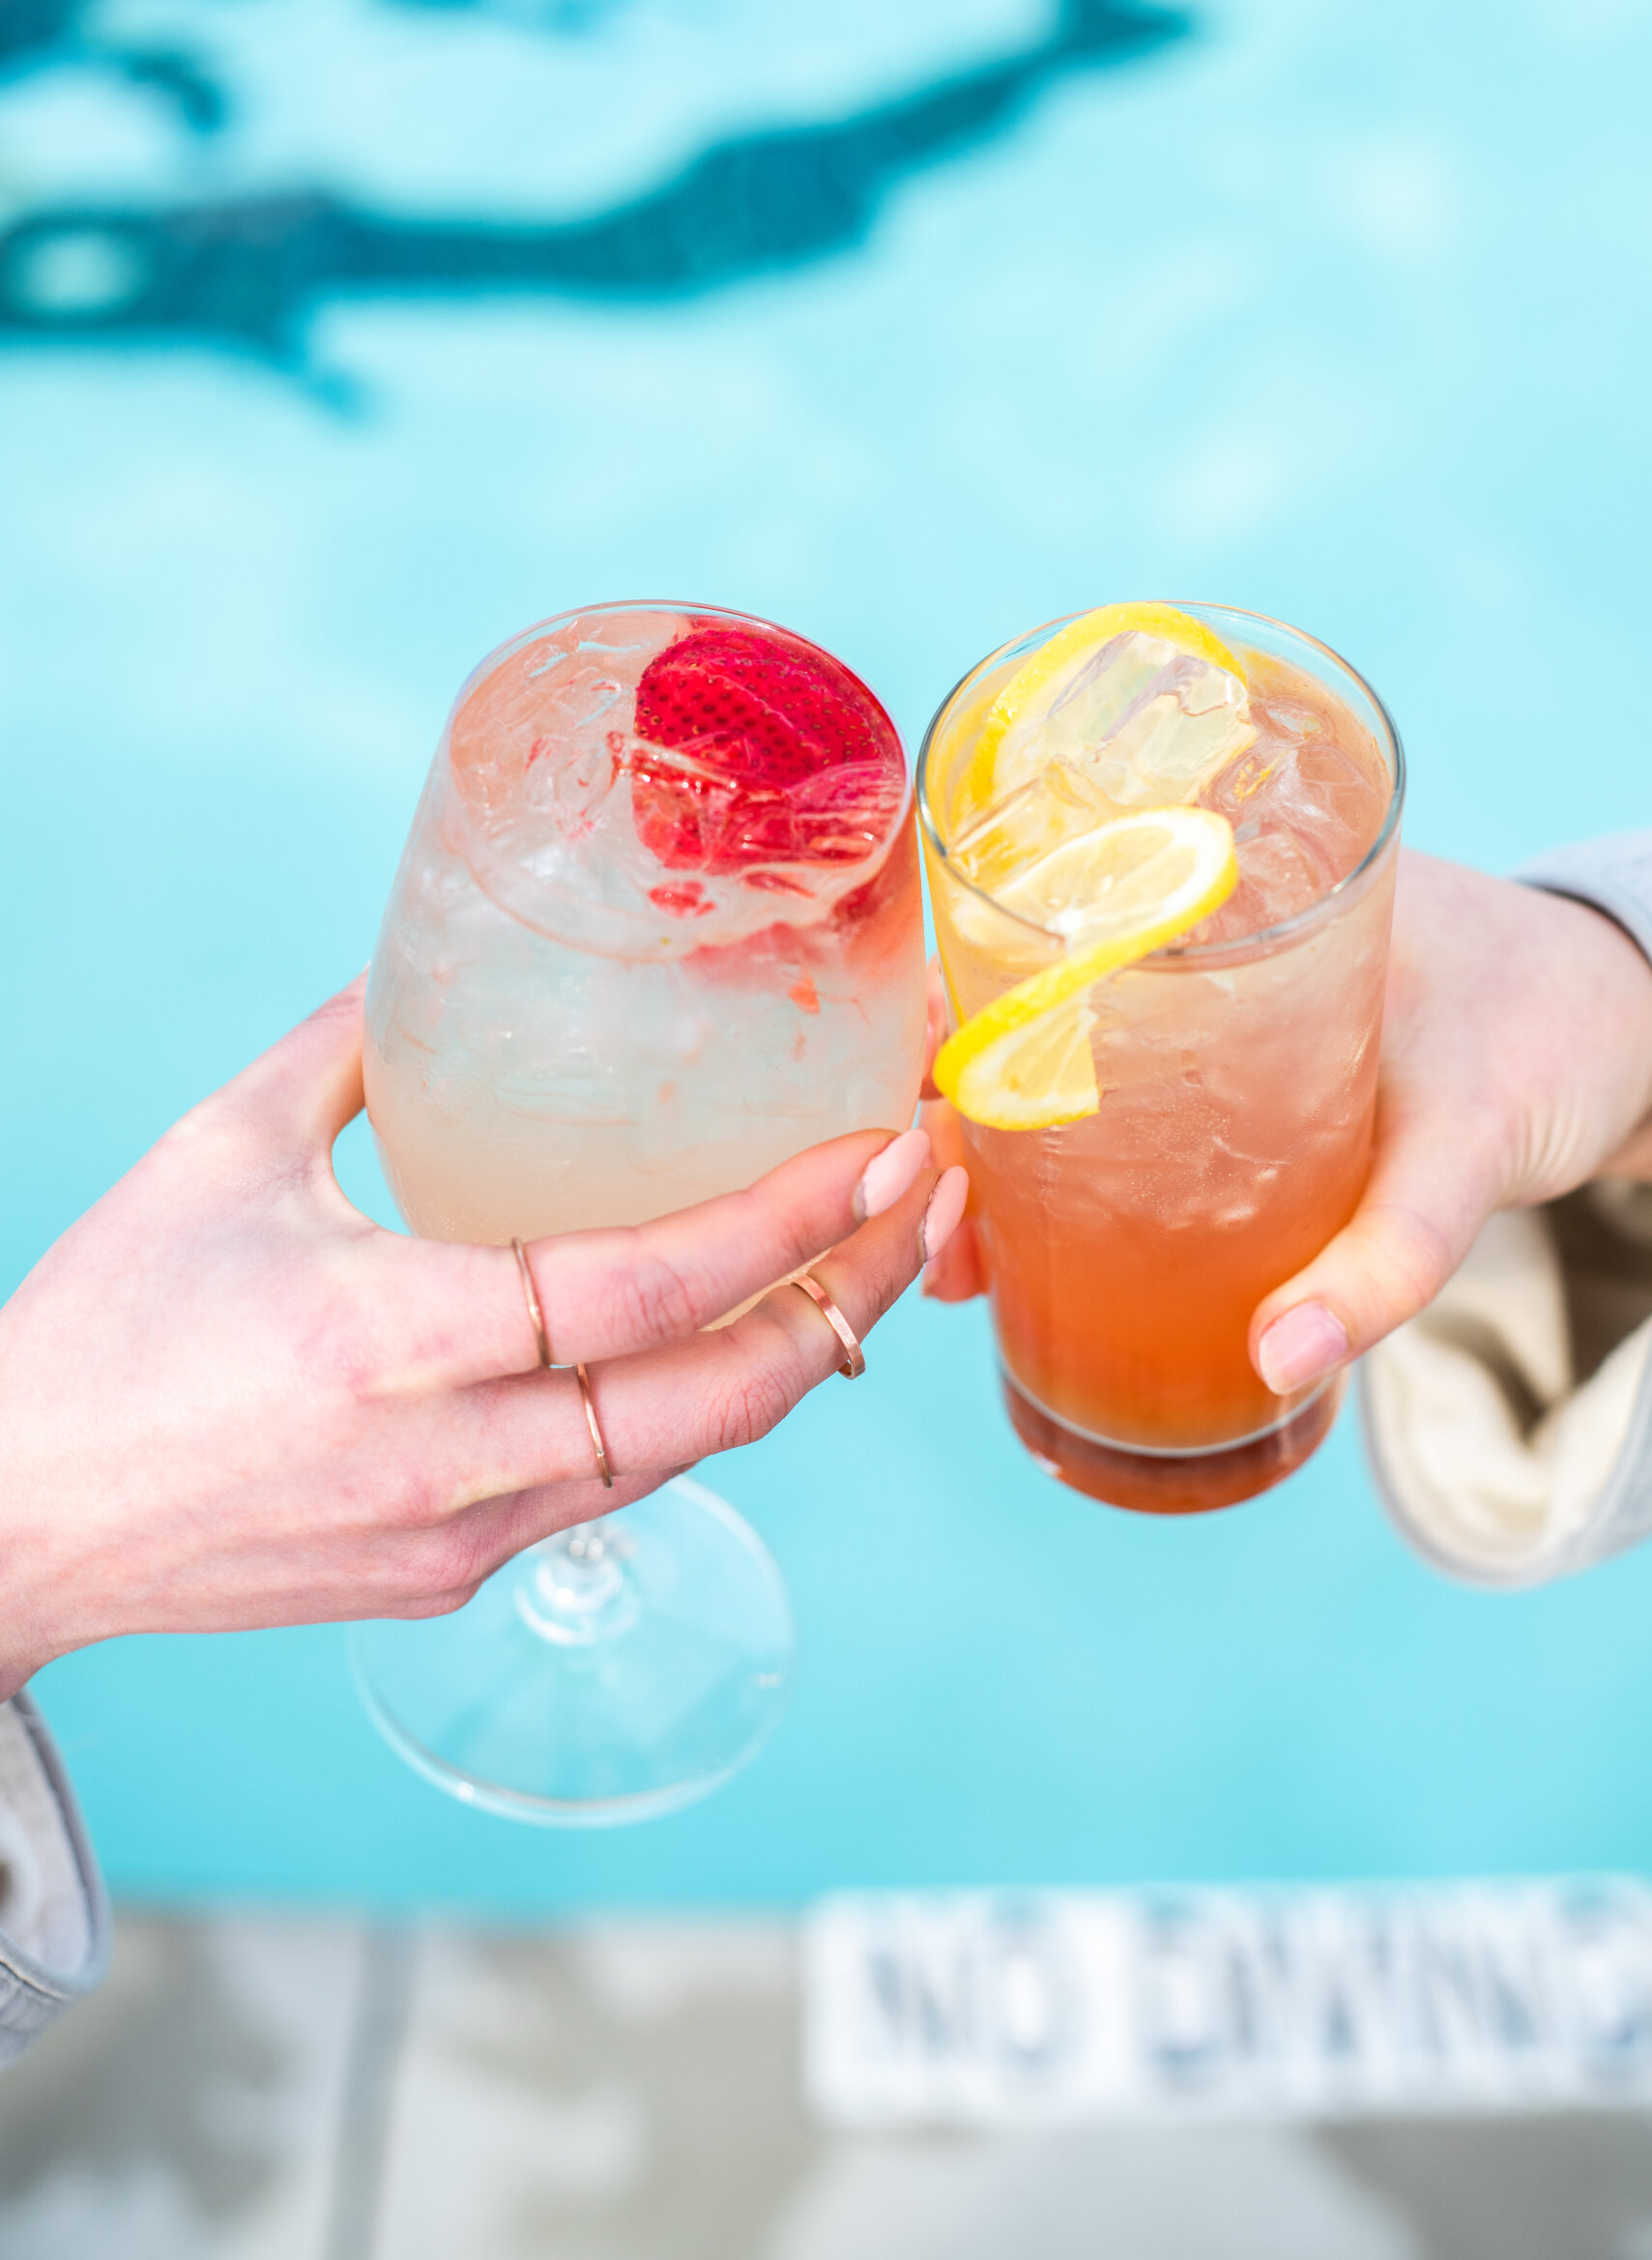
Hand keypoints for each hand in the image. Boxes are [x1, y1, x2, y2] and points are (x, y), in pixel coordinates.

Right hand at [0, 980, 969, 1698]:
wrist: (14, 1525)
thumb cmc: (102, 1329)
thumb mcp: (214, 1156)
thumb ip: (340, 1051)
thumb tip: (429, 967)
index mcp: (393, 1337)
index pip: (650, 1288)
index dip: (789, 1222)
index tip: (885, 1150)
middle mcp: (453, 1456)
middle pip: (722, 1395)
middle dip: (852, 1295)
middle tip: (927, 1199)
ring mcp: (463, 1536)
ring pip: (690, 1454)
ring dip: (795, 1359)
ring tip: (865, 1262)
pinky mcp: (451, 1578)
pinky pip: (618, 1488)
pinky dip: (697, 1413)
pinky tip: (733, 1342)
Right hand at [916, 853, 1651, 1396]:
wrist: (1627, 1019)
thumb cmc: (1547, 1037)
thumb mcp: (1467, 1144)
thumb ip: (1382, 1260)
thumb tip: (1266, 1367)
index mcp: (1228, 891)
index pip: (1042, 921)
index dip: (951, 1020)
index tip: (911, 1121)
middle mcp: (1194, 939)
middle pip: (1025, 1017)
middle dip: (956, 1125)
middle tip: (933, 1234)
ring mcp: (1208, 1009)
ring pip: (1061, 1075)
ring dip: (999, 1162)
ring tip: (962, 1266)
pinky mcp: (1234, 1075)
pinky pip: (1119, 1109)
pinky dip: (1065, 1168)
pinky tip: (1027, 1247)